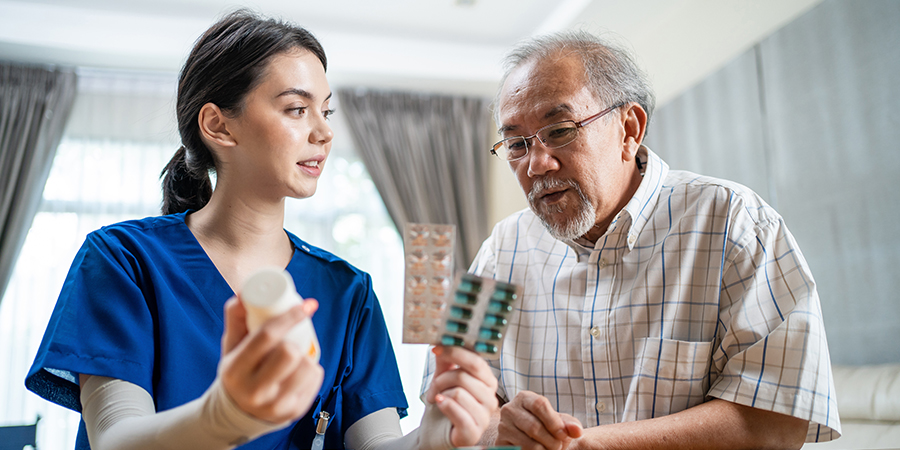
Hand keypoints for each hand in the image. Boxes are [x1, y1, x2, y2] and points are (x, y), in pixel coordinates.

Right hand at [217, 296, 324, 423]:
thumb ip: (235, 319)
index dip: (290, 316)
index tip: (305, 305)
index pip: (267, 336)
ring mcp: (275, 405)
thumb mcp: (231, 347)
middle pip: (289, 353)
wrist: (239, 413)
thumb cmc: (238, 370)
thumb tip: (242, 292)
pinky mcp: (293, 413)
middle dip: (294, 342)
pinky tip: (301, 372)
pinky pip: (316, 381)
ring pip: (307, 367)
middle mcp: (254, 391)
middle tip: (290, 342)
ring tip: (295, 358)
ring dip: (306, 357)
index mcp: (235, 370)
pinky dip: (312, 371)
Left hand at [426, 345, 498, 446]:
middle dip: (442, 378)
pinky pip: (456, 410)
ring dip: (441, 394)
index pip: (476, 360)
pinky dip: (444, 405)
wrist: (439, 432)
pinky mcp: (474, 432)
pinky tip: (440, 404)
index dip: (456, 352)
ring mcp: (484, 416)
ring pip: (458, 392)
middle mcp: (490, 397)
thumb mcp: (445, 378)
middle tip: (434, 385)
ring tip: (438, 399)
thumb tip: (441, 342)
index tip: (437, 348)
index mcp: (487, 381)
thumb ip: (446, 361)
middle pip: (464, 375)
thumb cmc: (447, 404)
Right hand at [496, 390, 582, 449]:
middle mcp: (509, 409)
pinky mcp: (500, 443)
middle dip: (551, 441)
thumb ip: (569, 424)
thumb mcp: (558, 421)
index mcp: (524, 398)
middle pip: (534, 426)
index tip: (564, 435)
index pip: (539, 405)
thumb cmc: (543, 425)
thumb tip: (577, 431)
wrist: (523, 435)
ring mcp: (503, 426)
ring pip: (528, 443)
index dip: (554, 422)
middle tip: (559, 446)